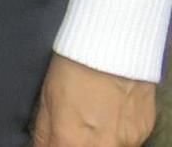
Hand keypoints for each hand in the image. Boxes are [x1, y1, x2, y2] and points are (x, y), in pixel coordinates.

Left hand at [32, 54, 156, 146]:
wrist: (114, 47)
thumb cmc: (75, 66)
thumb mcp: (46, 97)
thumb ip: (44, 131)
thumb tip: (41, 145)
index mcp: (71, 140)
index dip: (53, 146)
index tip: (55, 139)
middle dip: (77, 143)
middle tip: (76, 127)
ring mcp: (126, 142)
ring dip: (98, 140)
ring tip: (93, 118)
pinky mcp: (144, 133)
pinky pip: (127, 141)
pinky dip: (117, 132)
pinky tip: (110, 113)